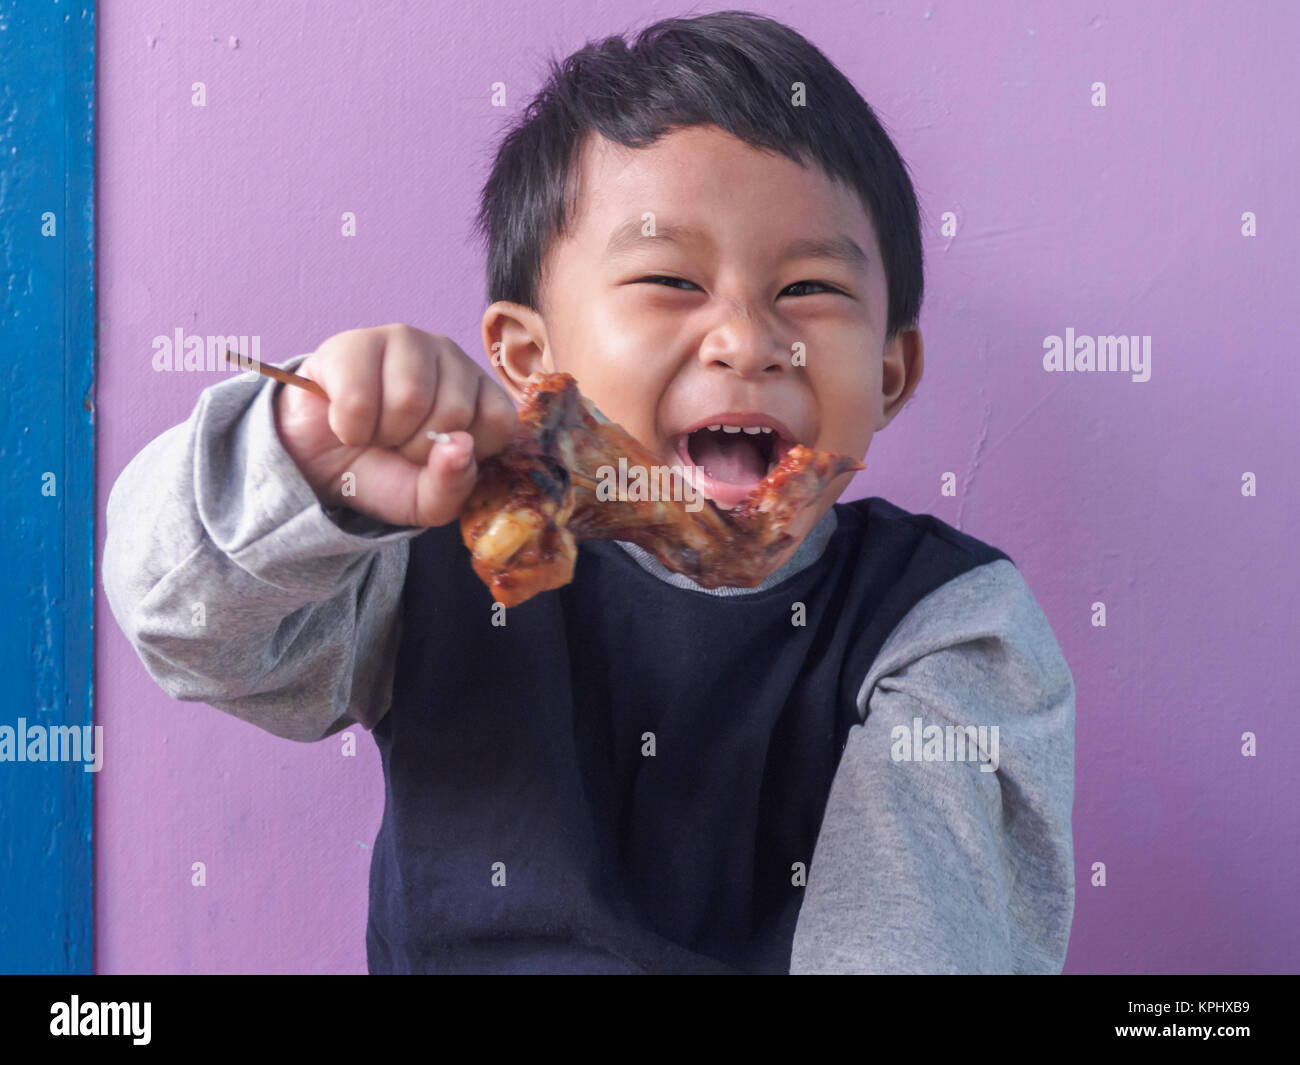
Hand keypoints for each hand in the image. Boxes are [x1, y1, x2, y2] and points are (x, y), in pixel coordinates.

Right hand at [274, 323, 516, 526]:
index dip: (464, 453)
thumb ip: (453, 484)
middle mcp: (449, 357)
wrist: (317, 466)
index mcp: (479, 390)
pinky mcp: (353, 343)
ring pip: (410, 399)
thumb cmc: (384, 473)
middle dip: (417, 447)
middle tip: (396, 444)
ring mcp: (404, 341)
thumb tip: (460, 446)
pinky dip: (349, 428)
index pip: (499, 421)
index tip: (436, 458)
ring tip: (374, 432)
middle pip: (454, 411)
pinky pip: (359, 398)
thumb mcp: (426, 499)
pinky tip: (346, 421)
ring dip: (383, 435)